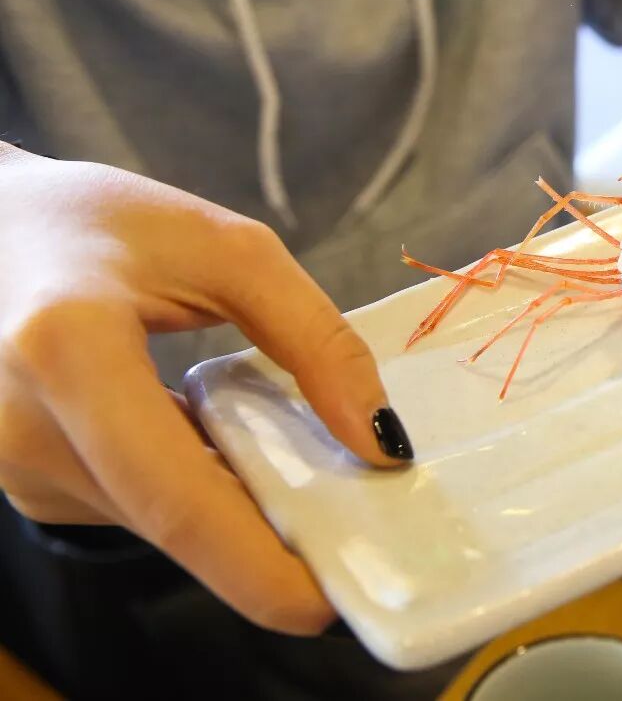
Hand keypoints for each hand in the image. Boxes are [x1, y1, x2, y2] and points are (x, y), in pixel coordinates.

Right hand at [0, 145, 409, 633]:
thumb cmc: (101, 225)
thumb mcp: (226, 250)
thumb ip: (316, 338)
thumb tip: (381, 442)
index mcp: (69, 351)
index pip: (175, 495)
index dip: (255, 564)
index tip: (330, 600)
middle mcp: (25, 427)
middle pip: (176, 521)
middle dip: (273, 542)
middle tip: (368, 533)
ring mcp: (16, 467)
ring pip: (164, 522)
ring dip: (240, 507)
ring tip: (303, 460)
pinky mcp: (29, 483)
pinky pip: (142, 506)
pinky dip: (200, 486)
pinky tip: (227, 442)